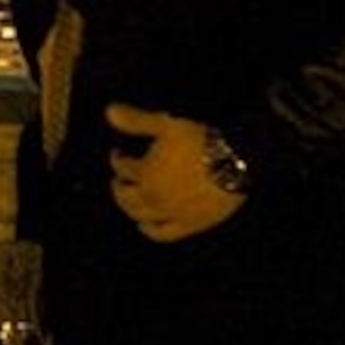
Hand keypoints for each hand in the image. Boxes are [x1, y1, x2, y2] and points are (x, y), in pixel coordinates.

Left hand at [102, 104, 248, 241]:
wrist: (235, 163)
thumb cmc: (200, 141)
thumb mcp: (166, 124)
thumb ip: (136, 120)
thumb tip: (109, 110)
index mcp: (144, 173)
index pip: (122, 167)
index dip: (117, 159)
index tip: (119, 153)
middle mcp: (153, 197)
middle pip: (125, 195)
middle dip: (118, 185)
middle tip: (119, 178)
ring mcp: (169, 214)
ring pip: (139, 215)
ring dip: (128, 207)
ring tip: (129, 198)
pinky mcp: (188, 225)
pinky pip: (161, 234)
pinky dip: (149, 230)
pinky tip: (144, 225)